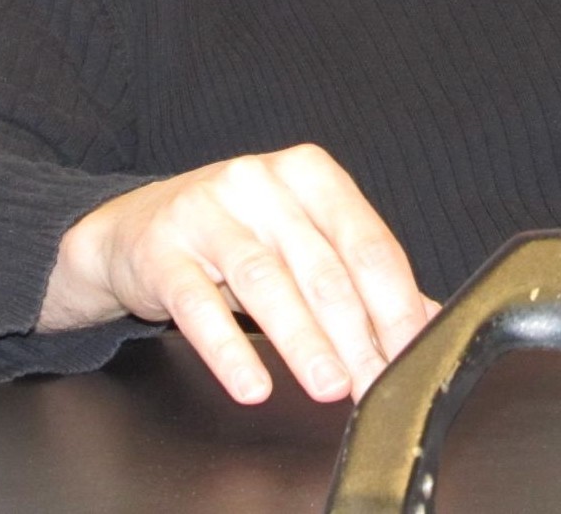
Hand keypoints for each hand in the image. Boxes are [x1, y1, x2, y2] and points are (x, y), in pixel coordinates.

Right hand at [41, 144, 433, 404]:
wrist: (135, 226)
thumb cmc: (236, 234)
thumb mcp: (301, 239)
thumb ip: (360, 274)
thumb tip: (424, 320)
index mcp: (310, 174)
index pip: (368, 243)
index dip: (395, 303)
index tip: (409, 353)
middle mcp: (262, 183)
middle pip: (324, 268)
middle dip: (356, 336)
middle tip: (373, 384)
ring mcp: (209, 213)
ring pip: (268, 284)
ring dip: (305, 342)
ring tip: (331, 386)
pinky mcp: (163, 251)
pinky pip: (198, 306)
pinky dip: (229, 351)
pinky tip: (253, 386)